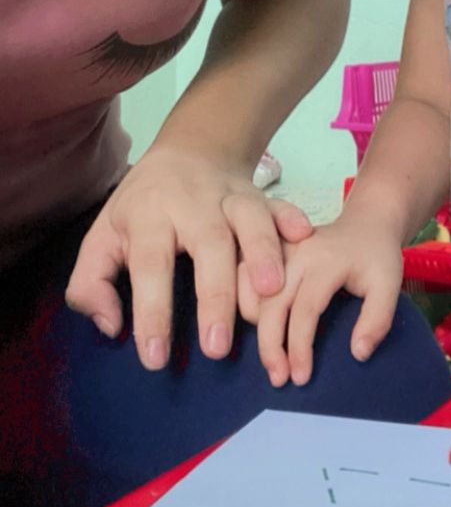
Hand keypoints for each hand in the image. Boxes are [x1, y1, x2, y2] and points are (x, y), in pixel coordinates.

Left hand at [65, 142, 311, 369]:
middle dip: (214, 292)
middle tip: (216, 346)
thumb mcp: (103, 236)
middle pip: (206, 243)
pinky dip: (291, 218)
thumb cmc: (144, 205)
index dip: (152, 312)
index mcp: (149, 214)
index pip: (149, 264)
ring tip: (271, 291)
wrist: (191, 148)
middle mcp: (192, 202)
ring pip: (249, 219)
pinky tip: (305, 237)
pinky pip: (280, 204)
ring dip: (263, 251)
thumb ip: (90, 284)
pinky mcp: (261, 195)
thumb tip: (110, 326)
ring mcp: (231, 195)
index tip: (156, 358)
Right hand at [252, 212, 403, 388]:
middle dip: (271, 346)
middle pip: (272, 302)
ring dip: (256, 328)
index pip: (305, 309)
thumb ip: (378, 320)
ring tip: (271, 360)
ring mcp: (280, 249)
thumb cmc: (377, 257)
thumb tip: (357, 354)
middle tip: (279, 379)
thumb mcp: (389, 285)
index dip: (300, 347)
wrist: (365, 223)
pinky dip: (247, 308)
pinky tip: (260, 331)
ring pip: (253, 291)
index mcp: (325, 259)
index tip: (301, 377)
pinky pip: (246, 280)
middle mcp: (297, 252)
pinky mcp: (271, 252)